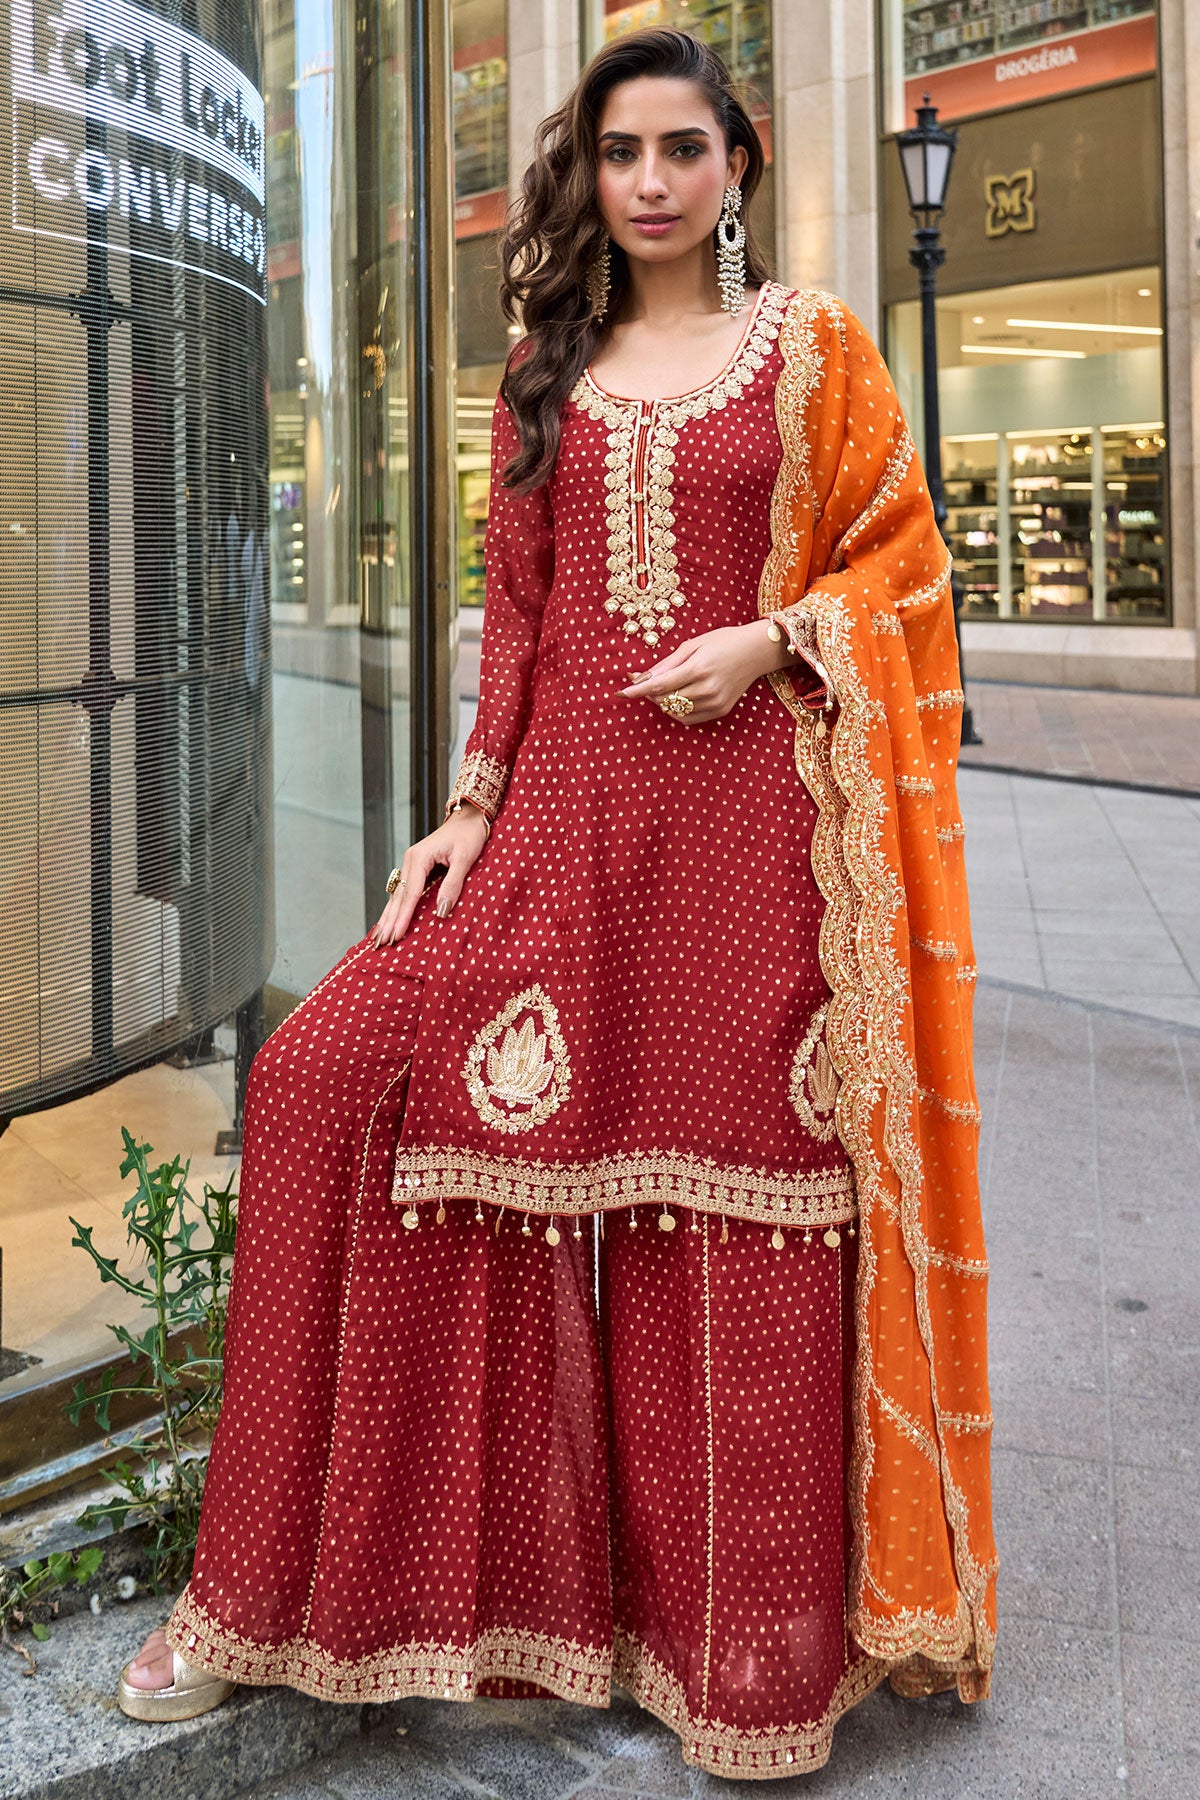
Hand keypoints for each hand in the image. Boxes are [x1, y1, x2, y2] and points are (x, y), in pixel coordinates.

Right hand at [370, 802, 489, 944]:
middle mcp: (410, 861)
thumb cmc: (469, 835)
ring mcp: (411, 865)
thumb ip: (453, 884)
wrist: (469, 818)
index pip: (409, 894)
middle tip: (380, 943)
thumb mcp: (465, 859)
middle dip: (388, 921)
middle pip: (397, 897)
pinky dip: (396, 908)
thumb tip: (442, 911)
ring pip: (397, 895)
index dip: (403, 917)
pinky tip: (389, 920)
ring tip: (378, 937)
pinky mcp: (416, 869)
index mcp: (419, 858)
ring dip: (388, 917)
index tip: (396, 936)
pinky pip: (403, 892)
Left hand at [616, 620, 789, 721]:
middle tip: (643, 681)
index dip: (638, 690)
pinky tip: (678, 698)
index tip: (621, 693)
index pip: (660, 685)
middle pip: (665, 700)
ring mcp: (715, 702)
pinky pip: (688, 719)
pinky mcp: (721, 710)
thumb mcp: (693, 644)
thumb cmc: (723, 641)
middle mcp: (707, 688)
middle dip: (649, 694)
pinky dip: (677, 711)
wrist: (756, 652)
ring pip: (675, 712)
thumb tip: (643, 678)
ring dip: (662, 702)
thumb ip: (667, 663)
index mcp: (699, 668)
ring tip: (664, 687)